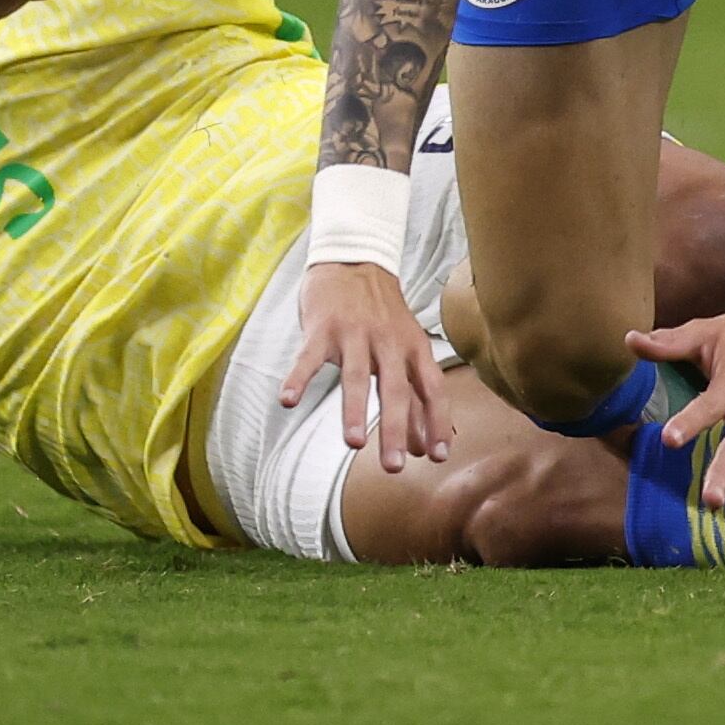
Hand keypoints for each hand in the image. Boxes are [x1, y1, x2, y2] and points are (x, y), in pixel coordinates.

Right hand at [282, 261, 451, 473]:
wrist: (354, 257)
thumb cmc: (382, 314)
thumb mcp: (406, 349)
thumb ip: (413, 396)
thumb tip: (422, 447)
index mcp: (413, 348)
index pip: (431, 389)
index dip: (436, 422)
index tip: (436, 457)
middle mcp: (388, 341)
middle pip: (395, 388)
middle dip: (394, 428)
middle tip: (393, 466)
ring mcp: (354, 333)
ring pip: (355, 375)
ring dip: (353, 410)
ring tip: (352, 443)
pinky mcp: (322, 327)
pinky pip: (308, 357)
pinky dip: (298, 378)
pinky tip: (288, 401)